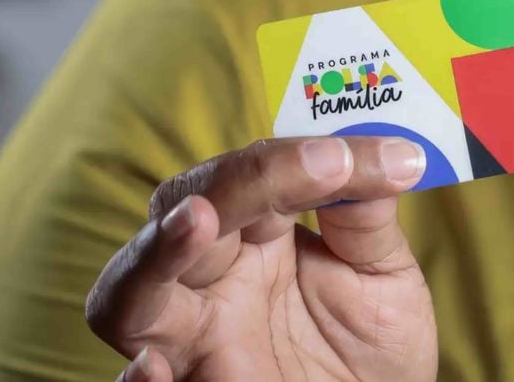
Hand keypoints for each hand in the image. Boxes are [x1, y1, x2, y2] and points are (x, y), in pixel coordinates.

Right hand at [86, 137, 434, 380]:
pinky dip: (138, 377)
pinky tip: (154, 366)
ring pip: (130, 288)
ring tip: (198, 219)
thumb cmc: (372, 346)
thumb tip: (382, 153)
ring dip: (159, 251)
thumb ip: (368, 220)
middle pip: (185, 207)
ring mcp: (193, 334)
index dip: (297, 158)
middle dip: (237, 182)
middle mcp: (213, 276)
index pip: (252, 174)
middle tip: (318, 166)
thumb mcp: (383, 278)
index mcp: (257, 235)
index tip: (362, 158)